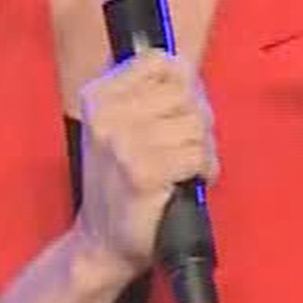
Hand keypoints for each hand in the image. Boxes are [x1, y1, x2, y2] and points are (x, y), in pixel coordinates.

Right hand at [73, 50, 220, 279]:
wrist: (102, 241)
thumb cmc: (119, 184)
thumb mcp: (117, 127)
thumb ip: (147, 93)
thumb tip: (185, 66)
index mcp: (98, 96)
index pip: (158, 61)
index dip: (182, 83)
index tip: (178, 108)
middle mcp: (106, 115)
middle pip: (184, 92)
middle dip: (198, 119)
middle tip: (187, 144)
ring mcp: (123, 143)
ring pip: (195, 124)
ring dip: (203, 149)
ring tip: (187, 166)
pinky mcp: (143, 172)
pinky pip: (197, 154)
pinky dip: (204, 169)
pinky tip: (189, 180)